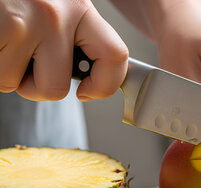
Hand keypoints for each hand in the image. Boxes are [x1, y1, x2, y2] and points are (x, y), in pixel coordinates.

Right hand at [0, 0, 127, 100]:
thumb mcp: (54, 3)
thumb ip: (71, 33)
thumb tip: (88, 74)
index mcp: (79, 7)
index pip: (115, 56)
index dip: (104, 85)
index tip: (87, 91)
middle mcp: (56, 15)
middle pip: (56, 88)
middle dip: (34, 86)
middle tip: (22, 64)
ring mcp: (23, 23)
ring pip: (14, 83)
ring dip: (4, 71)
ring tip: (2, 40)